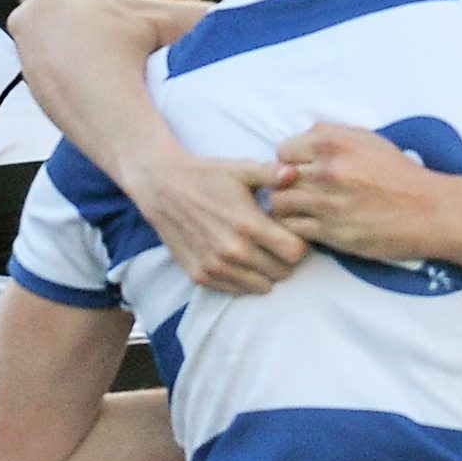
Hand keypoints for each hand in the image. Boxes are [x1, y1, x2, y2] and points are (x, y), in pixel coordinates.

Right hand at [131, 145, 304, 295]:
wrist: (162, 187)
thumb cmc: (207, 176)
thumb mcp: (241, 169)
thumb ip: (271, 173)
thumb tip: (294, 173)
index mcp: (248, 224)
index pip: (295, 253)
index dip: (299, 243)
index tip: (291, 233)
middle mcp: (233, 251)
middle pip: (282, 272)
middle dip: (285, 259)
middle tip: (276, 242)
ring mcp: (216, 267)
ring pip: (263, 286)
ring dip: (266, 271)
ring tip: (258, 250)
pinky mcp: (201, 276)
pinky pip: (238, 291)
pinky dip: (245, 279)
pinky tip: (240, 259)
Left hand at [264, 124, 445, 264]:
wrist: (429, 212)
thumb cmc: (399, 175)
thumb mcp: (368, 140)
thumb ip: (331, 135)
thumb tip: (300, 140)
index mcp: (335, 143)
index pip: (284, 150)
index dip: (289, 161)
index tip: (301, 170)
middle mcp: (327, 171)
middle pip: (277, 177)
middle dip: (286, 185)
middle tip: (300, 192)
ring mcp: (326, 203)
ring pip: (279, 204)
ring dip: (287, 208)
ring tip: (303, 210)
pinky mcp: (330, 232)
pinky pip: (293, 228)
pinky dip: (297, 228)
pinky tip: (312, 225)